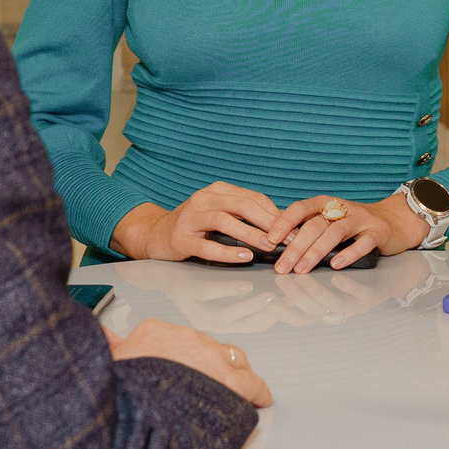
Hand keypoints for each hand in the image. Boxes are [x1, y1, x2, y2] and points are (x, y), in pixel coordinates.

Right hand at [108, 316, 272, 407]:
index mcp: (155, 331)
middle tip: (211, 381)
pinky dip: (257, 392)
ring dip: (233, 374)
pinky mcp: (227, 379)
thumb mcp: (110, 362)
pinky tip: (260, 399)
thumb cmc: (120, 391)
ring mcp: (209, 356)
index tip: (187, 366)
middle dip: (210, 365)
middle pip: (207, 347)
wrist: (131, 412)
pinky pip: (252, 384)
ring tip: (235, 388)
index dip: (187, 357)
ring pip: (232, 359)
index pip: (180, 338)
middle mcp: (185, 338)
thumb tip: (102, 335)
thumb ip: (112, 345)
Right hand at [115, 181, 284, 263]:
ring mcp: (190, 218)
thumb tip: (281, 224)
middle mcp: (204, 199)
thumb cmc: (194, 225)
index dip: (276, 213)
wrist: (154, 234)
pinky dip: (227, 251)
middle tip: (288, 239)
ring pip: (225, 221)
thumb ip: (244, 214)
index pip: (254, 198)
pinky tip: (244, 258)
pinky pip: (207, 246)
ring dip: (251, 234)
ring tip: (270, 246)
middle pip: (243, 205)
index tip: (294, 229)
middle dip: (269, 222)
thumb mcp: (219, 212)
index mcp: (218, 190)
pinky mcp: (180, 239)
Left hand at [266, 192, 425, 273]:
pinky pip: (362, 243)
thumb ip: (308, 227)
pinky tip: (336, 264)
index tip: (270, 239)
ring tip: (302, 269)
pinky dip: (348, 253)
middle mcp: (342, 208)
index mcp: (326, 203)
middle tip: (282, 267)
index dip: (284, 222)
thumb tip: (276, 242)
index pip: (300, 208)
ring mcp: (361, 219)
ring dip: (316, 252)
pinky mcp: (377, 233)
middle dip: (295, 247)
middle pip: (314, 225)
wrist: (393, 220)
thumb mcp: (330, 219)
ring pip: (334, 233)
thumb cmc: (354, 224)